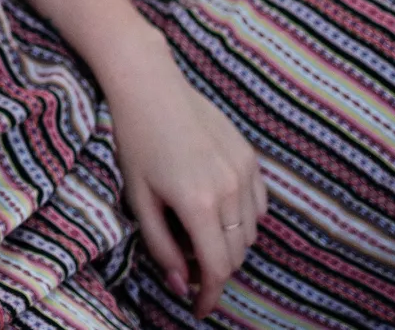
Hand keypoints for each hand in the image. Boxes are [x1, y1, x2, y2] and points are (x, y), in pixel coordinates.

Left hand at [103, 35, 266, 315]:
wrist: (150, 87)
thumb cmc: (135, 141)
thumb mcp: (138, 199)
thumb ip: (162, 246)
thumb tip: (181, 284)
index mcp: (197, 204)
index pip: (216, 268)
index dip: (209, 295)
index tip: (199, 308)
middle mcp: (228, 190)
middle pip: (235, 254)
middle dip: (214, 271)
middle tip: (188, 267)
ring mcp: (244, 172)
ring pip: (249, 233)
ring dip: (228, 244)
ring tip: (195, 231)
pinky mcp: (250, 157)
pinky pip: (259, 206)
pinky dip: (244, 220)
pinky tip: (218, 211)